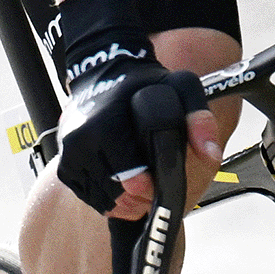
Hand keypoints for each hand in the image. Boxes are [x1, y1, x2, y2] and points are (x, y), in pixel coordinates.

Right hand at [46, 0, 215, 214]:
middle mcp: (81, 141)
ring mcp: (69, 155)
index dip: (150, 186)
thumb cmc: (143, 84)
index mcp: (105, 123)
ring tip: (139, 182)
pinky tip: (122, 181)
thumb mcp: (180, 88)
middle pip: (117, 193)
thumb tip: (209, 154)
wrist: (103, 73)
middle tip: (153, 183)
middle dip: (140, 196)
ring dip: (125, 200)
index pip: (130, 176)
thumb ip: (199, 119)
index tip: (158, 180)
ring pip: (103, 200)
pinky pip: (90, 198)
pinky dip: (109, 198)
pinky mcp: (65, 167)